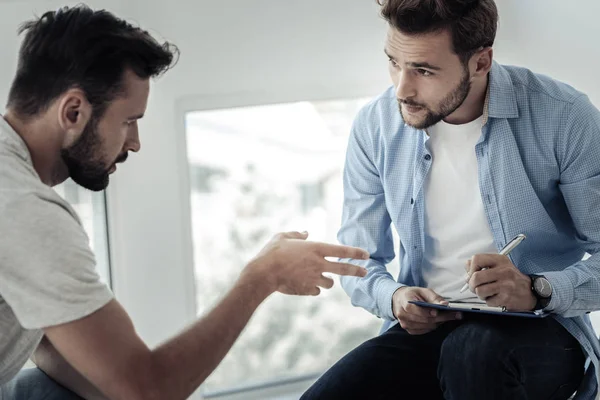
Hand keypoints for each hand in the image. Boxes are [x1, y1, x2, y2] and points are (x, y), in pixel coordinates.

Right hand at [243, 231, 369, 295]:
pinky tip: (306, 284)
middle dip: (357, 271)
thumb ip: (297, 235)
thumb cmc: (272, 252)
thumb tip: (306, 233)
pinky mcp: (306, 290)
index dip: (356, 252)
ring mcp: (313, 278)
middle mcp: (318, 264)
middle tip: (365, 272)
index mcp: (316, 249)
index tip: (366, 255)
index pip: (342, 250)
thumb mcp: (283, 237)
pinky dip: (314, 288)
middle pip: (344, 269)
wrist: (264, 273)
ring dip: (328, 281)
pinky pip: (316, 291)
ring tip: (321, 277)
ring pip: (330, 283)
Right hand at [392, 287, 461, 334]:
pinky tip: (437, 321)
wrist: (399, 301)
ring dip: (438, 322)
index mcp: (404, 302)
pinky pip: (424, 331)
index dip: (426, 312)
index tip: (437, 311)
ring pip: (426, 326)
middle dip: (441, 317)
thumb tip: (445, 304)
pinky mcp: (409, 330)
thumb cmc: (413, 294)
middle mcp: (402, 315)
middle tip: (455, 315)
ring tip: (448, 317)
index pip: (414, 309)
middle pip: (423, 319)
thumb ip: (433, 297)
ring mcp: (405, 324)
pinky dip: (432, 326)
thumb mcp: (422, 290)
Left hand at [464, 254, 535, 310]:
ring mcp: (506, 285)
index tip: (472, 274)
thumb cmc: (512, 279)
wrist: (531, 291)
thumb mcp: (499, 266)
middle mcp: (504, 271)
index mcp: (500, 260)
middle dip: (471, 285)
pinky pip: (488, 301)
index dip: (470, 268)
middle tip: (474, 287)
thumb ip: (481, 266)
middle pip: (476, 277)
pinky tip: (496, 298)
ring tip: (488, 292)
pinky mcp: (507, 298)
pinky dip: (489, 301)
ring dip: (480, 294)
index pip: (477, 259)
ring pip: (479, 291)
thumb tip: (467, 274)